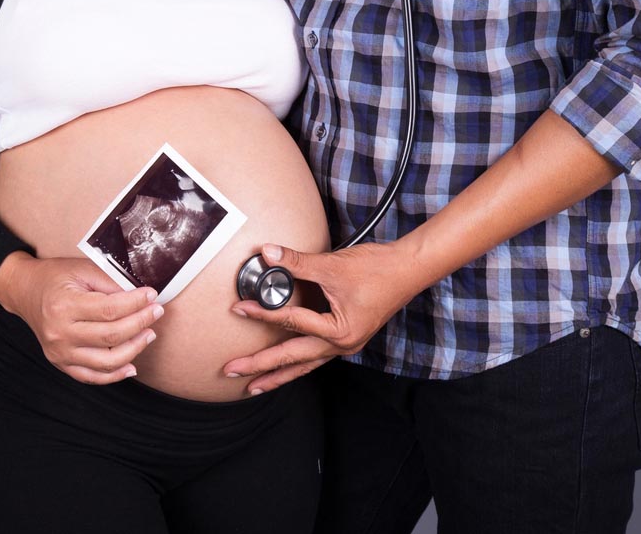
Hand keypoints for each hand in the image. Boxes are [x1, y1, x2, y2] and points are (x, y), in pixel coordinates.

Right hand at [0, 252, 163, 384]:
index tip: (152, 295)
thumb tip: (140, 295)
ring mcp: (60, 352)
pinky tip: (132, 365)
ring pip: (107, 361)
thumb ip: (111, 282)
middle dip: (141, 323)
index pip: (110, 310)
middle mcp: (60, 333)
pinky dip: (114, 375)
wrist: (25, 291)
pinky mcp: (61, 363)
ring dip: (135, 349)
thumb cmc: (55, 277)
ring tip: (149, 334)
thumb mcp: (82, 269)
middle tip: (157, 311)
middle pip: (111, 336)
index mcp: (64, 306)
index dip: (136, 304)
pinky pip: (92, 376)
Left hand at [223, 241, 424, 393]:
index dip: (262, 314)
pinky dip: (297, 362)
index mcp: (338, 331)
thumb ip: (298, 262)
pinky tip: (286, 366)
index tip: (239, 310)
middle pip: (292, 360)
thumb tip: (268, 254)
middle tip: (230, 372)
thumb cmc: (378, 269)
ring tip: (253, 386)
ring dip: (277, 375)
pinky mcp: (347, 337)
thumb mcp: (332, 265)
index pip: (291, 323)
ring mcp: (345, 344)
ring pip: (304, 365)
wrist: (409, 269)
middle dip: (260, 368)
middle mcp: (341, 345)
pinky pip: (316, 356)